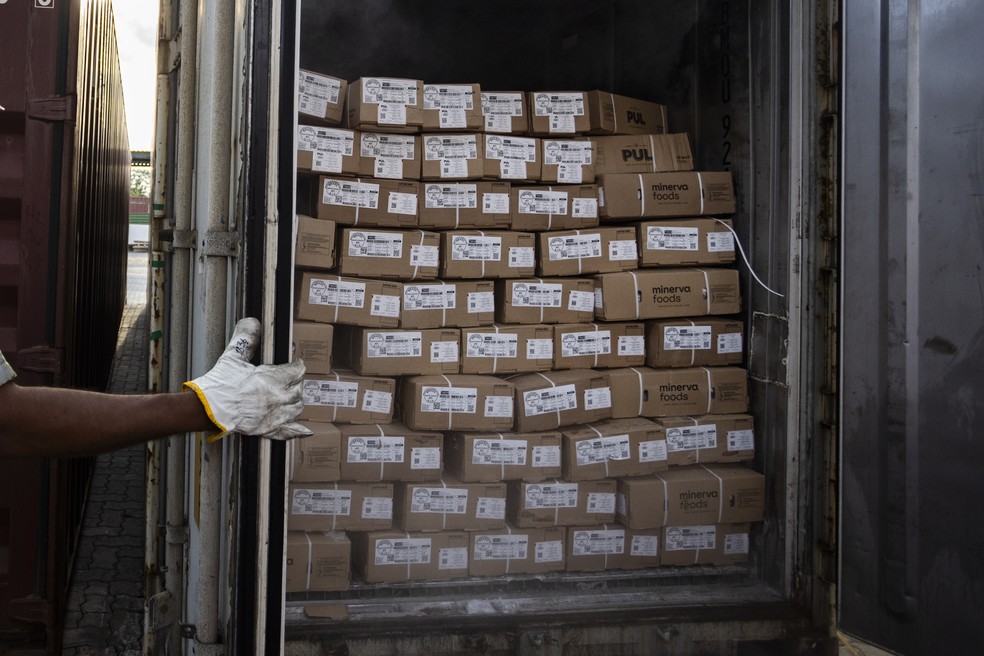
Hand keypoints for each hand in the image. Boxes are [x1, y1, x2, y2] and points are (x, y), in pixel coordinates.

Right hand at [183, 318, 312, 440]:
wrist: (209, 409)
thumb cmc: (221, 385)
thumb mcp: (233, 357)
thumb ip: (245, 339)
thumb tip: (252, 323)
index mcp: (274, 379)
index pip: (296, 371)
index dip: (297, 366)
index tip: (297, 364)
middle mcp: (279, 398)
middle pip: (298, 390)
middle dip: (296, 384)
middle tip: (293, 381)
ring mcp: (275, 415)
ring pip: (296, 408)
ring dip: (297, 402)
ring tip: (294, 398)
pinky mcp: (268, 429)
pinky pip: (288, 431)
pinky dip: (297, 431)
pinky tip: (306, 431)